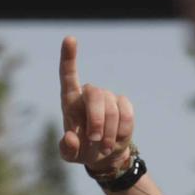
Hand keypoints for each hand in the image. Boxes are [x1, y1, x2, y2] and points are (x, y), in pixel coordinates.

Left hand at [57, 36, 136, 178]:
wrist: (104, 155)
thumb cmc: (82, 150)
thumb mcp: (70, 155)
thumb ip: (67, 149)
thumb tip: (70, 138)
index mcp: (70, 102)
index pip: (68, 75)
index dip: (68, 57)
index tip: (70, 39)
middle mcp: (89, 95)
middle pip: (95, 93)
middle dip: (96, 119)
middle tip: (95, 140)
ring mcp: (108, 98)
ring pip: (112, 107)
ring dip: (109, 132)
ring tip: (104, 147)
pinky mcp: (124, 105)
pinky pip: (127, 113)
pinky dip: (122, 131)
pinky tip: (116, 140)